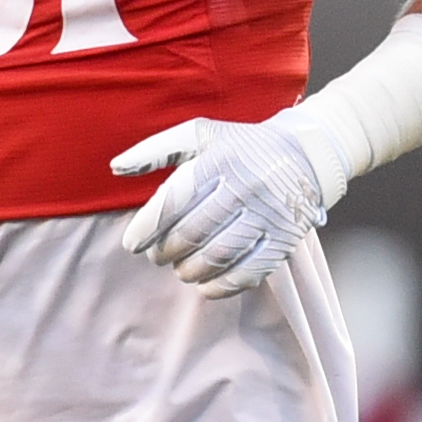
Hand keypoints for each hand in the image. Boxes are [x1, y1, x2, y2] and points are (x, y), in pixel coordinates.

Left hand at [112, 114, 329, 297]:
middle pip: (193, 233)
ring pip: (217, 255)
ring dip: (189, 270)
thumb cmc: (241, 147)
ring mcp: (267, 215)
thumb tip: (116, 168)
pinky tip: (205, 285)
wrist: (305, 155)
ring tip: (180, 269)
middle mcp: (244, 187)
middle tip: (158, 256)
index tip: (133, 244)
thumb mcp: (200, 135)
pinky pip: (249, 272)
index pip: (174, 202)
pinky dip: (221, 286)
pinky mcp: (284, 239)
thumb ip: (155, 150)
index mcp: (220, 161)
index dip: (147, 228)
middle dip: (166, 252)